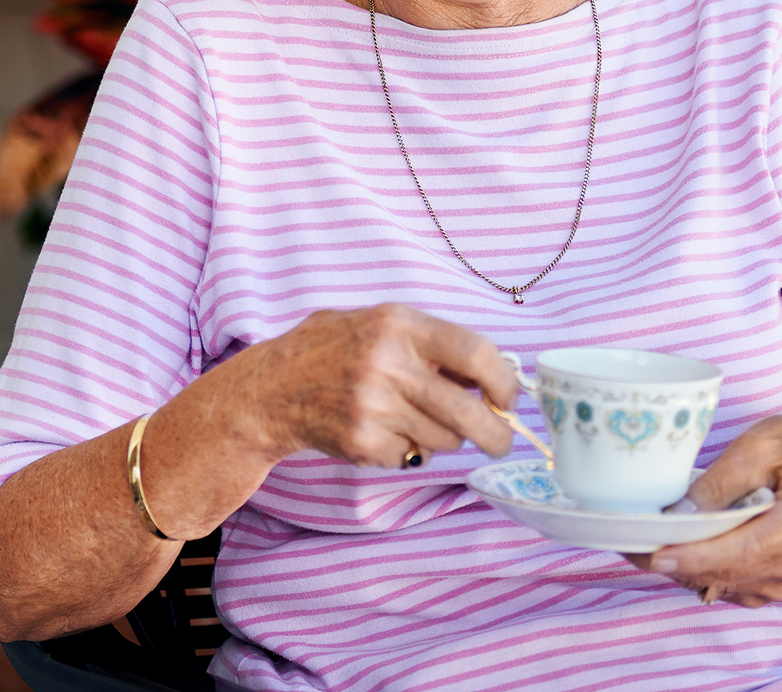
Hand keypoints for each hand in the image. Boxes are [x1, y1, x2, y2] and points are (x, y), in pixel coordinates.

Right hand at [231, 303, 519, 467]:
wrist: (273, 386)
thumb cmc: (335, 350)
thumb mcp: (380, 324)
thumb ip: (431, 344)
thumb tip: (492, 378)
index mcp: (397, 325)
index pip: (476, 353)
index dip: (504, 382)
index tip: (508, 398)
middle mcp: (387, 365)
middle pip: (469, 413)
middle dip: (496, 434)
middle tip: (502, 441)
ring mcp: (373, 407)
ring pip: (444, 439)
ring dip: (443, 437)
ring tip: (413, 418)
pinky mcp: (362, 442)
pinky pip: (411, 456)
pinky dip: (406, 449)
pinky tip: (381, 430)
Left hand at [626, 415, 781, 606]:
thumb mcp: (757, 447)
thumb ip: (720, 481)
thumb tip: (681, 512)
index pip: (739, 551)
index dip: (694, 557)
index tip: (654, 555)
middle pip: (721, 572)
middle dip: (671, 560)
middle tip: (625, 541)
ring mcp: (781, 579)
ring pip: (715, 583)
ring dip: (677, 567)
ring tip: (640, 542)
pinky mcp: (767, 585)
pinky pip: (720, 587)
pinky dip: (693, 571)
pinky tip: (673, 548)